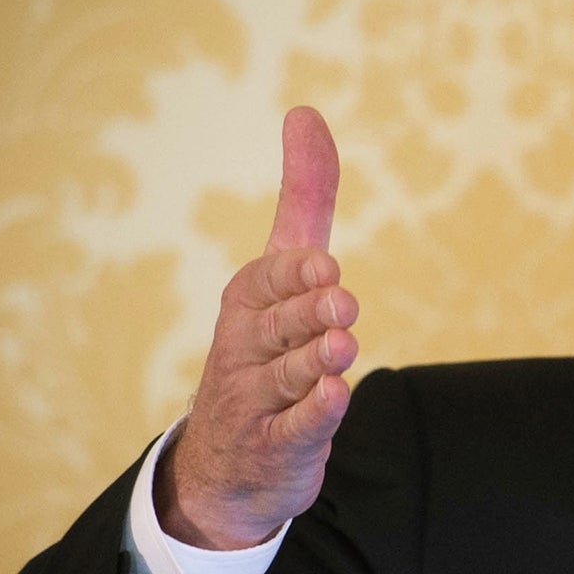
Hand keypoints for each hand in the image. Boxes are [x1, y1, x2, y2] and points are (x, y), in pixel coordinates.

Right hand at [155, 107, 358, 549]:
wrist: (230, 461)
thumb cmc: (267, 347)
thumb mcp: (284, 275)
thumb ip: (304, 200)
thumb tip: (305, 112)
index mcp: (247, 303)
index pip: (266, 280)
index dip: (294, 273)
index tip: (325, 265)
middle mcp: (245, 348)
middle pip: (279, 327)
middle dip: (308, 314)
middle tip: (341, 301)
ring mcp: (257, 401)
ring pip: (286, 377)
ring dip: (315, 361)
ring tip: (343, 344)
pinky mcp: (277, 447)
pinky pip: (295, 429)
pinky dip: (314, 415)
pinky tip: (337, 397)